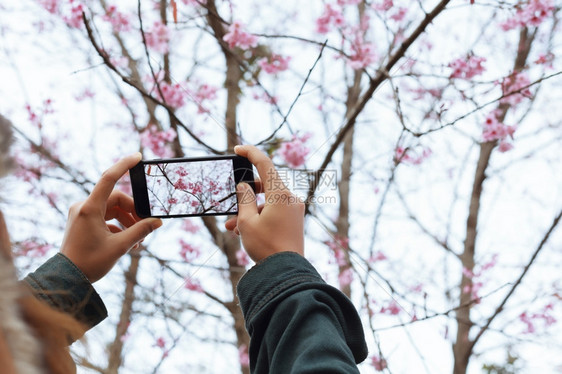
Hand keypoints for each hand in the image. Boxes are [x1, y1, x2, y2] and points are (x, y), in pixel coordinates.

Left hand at [60, 153, 161, 281]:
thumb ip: (140, 231)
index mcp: (89, 208)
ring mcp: (82, 214)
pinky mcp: (82, 221)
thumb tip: (158, 222)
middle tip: (146, 227)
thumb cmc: (90, 262)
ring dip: (127, 221)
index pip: (109, 178)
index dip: (124, 165)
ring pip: (112, 210)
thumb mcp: (120, 247)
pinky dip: (118, 227)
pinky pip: (105, 218)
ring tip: (139, 240)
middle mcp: (83, 207)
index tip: (138, 156)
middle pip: (116, 200)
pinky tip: (128, 242)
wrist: (67, 278)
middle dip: (133, 212)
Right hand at [225, 145, 303, 261]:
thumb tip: (244, 186)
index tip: (238, 149)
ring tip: (232, 227)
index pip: (265, 164)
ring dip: (249, 211)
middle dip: (245, 194)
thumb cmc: (266, 246)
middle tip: (231, 198)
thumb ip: (244, 199)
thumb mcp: (247, 221)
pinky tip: (242, 231)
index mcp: (281, 194)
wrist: (285, 273)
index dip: (250, 153)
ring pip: (266, 202)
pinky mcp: (294, 221)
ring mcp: (294, 210)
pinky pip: (273, 212)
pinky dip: (259, 218)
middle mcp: (291, 199)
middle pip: (265, 185)